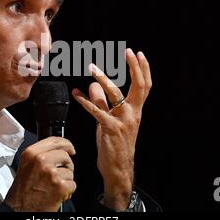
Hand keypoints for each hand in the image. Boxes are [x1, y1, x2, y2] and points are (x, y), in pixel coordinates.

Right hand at [4, 137, 75, 211]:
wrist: (18, 209)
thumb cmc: (22, 190)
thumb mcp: (26, 164)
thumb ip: (41, 153)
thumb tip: (60, 148)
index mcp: (31, 153)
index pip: (54, 140)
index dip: (66, 143)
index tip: (70, 148)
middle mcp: (41, 160)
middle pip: (65, 155)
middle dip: (66, 165)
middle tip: (59, 174)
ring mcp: (51, 173)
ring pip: (70, 171)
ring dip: (65, 180)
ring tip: (53, 187)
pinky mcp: (60, 186)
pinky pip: (72, 184)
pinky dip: (68, 191)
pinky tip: (57, 194)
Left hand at [72, 48, 151, 209]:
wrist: (117, 168)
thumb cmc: (114, 144)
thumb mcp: (109, 119)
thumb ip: (102, 102)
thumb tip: (93, 85)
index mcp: (136, 110)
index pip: (144, 86)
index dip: (143, 69)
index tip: (137, 54)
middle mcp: (133, 113)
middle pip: (139, 86)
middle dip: (134, 67)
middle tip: (128, 51)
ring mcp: (123, 121)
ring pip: (115, 94)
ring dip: (103, 78)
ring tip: (91, 67)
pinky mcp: (110, 129)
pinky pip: (97, 111)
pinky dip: (85, 101)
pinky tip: (76, 94)